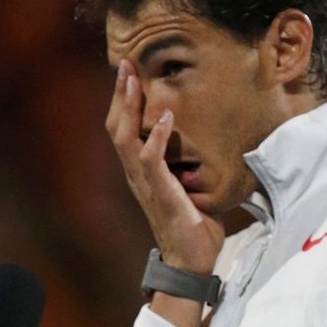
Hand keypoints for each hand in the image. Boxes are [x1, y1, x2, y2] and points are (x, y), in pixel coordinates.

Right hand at [105, 60, 222, 273]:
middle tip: (125, 64)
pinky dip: (156, 136)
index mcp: (142, 172)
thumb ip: (191, 168)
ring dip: (130, 107)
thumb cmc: (194, 229)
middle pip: (117, 127)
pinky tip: (164, 116)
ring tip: (135, 79)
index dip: (123, 101)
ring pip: (126, 138)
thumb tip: (209, 149)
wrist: (190, 262)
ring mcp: (145, 184)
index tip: (129, 73)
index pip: (123, 130)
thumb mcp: (191, 190)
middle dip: (121, 94)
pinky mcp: (161, 193)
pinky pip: (150, 159)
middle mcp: (137, 175)